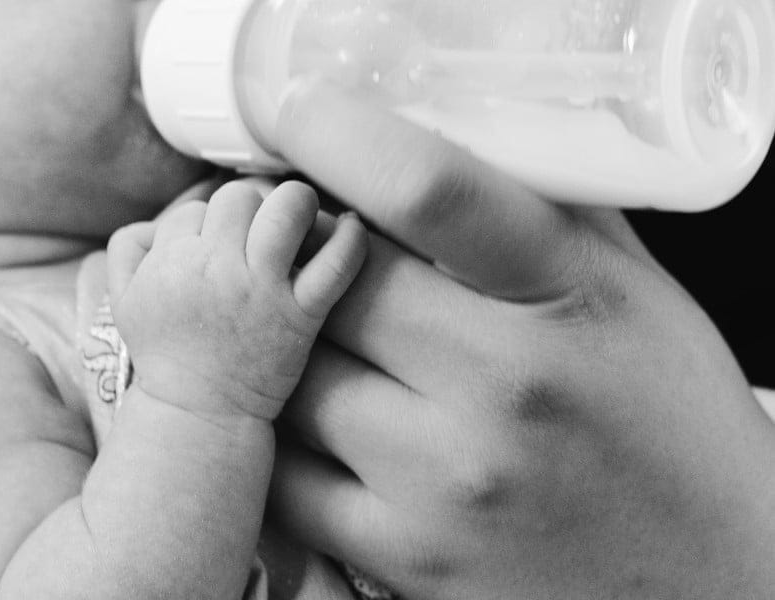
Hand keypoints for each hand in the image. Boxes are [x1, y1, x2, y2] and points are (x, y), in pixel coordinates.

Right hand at [107, 180, 366, 422]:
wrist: (199, 413)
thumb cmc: (164, 353)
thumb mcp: (123, 300)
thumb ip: (128, 248)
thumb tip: (160, 218)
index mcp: (170, 262)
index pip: (195, 210)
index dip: (204, 226)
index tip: (212, 252)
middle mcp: (215, 269)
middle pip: (239, 198)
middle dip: (247, 210)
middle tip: (253, 236)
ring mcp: (262, 290)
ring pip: (288, 208)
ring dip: (297, 205)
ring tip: (299, 220)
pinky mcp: (301, 314)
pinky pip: (336, 264)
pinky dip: (350, 239)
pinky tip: (352, 227)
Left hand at [268, 81, 774, 597]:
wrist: (709, 581)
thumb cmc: (669, 427)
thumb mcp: (635, 295)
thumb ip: (538, 216)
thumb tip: (436, 141)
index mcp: (567, 298)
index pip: (428, 190)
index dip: (338, 138)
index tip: (301, 120)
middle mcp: (503, 389)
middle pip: (329, 287)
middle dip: (301, 258)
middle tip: (302, 250)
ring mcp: (445, 482)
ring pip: (292, 381)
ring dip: (287, 349)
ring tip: (320, 342)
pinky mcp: (405, 556)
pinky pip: (286, 478)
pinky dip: (283, 437)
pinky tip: (317, 418)